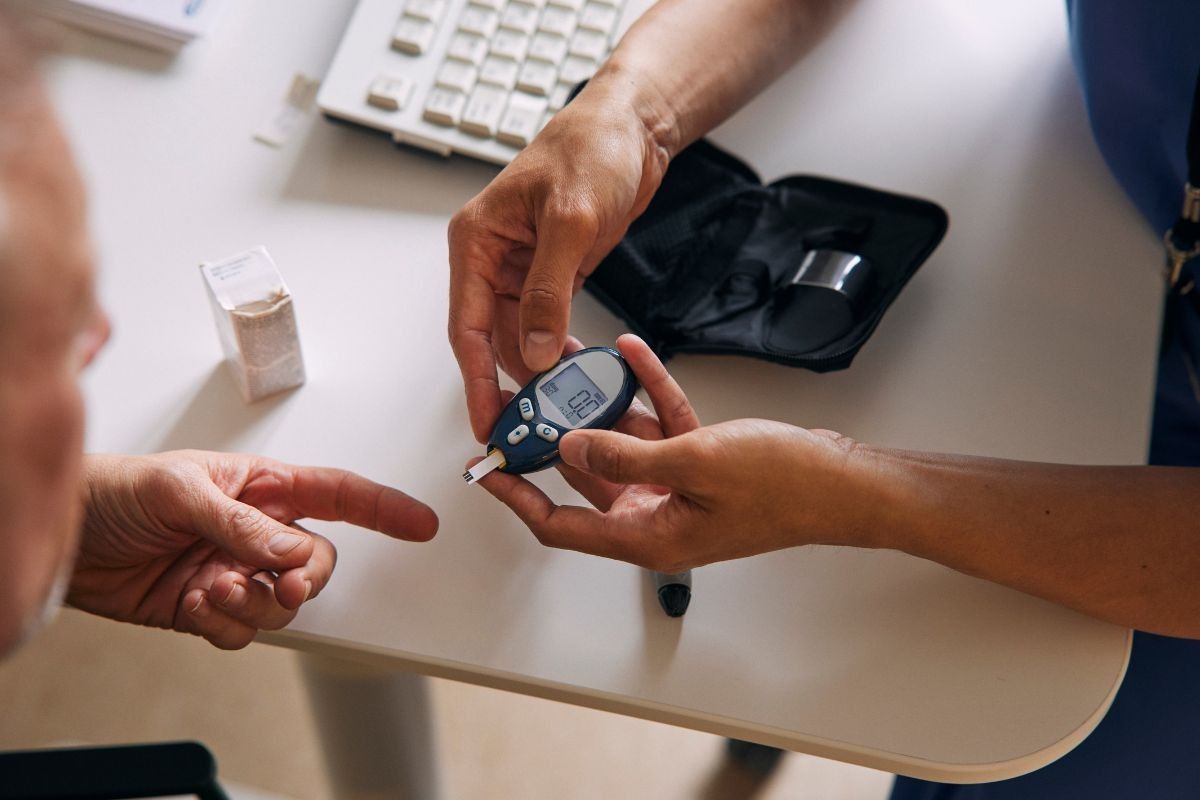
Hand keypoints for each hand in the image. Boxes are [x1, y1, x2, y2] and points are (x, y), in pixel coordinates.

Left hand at [70, 451, 437, 648]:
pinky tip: (195, 602)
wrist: (64, 536)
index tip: (420, 523)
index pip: (337, 495)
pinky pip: (242, 631)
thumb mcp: (180, 491)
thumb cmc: (115, 489)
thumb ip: (241, 522)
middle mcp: (255, 532)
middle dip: (304, 579)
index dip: (383, 508)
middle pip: (316, 564)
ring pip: (281, 605)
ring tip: (215, 587)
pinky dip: (223, 624)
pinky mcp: (209, 608)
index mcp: (260, 488)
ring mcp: (234, 572)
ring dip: (254, 604)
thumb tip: (291, 550)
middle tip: (283, 584)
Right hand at [448, 80, 671, 440]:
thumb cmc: (592, 149)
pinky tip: (576, 370)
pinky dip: (557, 350)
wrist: (632, 128)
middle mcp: (491, 258)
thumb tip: (531, 350)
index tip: (485, 421)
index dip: (474, 379)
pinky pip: (545, 325)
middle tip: (530, 427)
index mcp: (476, 241)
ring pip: (518, 337)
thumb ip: (549, 291)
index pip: (465, 325)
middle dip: (510, 384)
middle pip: (489, 339)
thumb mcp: (571, 221)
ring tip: (560, 405)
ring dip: (537, 371)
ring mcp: (521, 269)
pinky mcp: (551, 274)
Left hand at [475, 336, 876, 571]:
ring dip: (601, 404)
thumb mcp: (694, 464)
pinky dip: (647, 391)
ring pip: (621, 443)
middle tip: (528, 398)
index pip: (559, 525)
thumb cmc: (783, 486)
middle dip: (556, 435)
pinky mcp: (701, 462)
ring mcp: (678, 489)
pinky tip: (631, 352)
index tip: (487, 466)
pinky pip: (660, 423)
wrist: (845, 481)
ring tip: (574, 363)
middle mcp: (655, 517)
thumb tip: (571, 447)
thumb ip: (626, 457)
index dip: (517, 496)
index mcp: (647, 537)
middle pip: (585, 478)